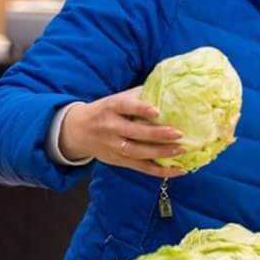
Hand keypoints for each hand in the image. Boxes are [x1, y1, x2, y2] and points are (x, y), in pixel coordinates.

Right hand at [59, 87, 186, 177]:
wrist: (78, 131)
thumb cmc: (105, 111)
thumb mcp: (116, 99)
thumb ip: (138, 95)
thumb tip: (168, 89)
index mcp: (111, 108)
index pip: (125, 107)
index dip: (140, 109)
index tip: (156, 111)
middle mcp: (111, 128)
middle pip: (135, 133)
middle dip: (157, 134)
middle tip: (178, 134)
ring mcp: (114, 146)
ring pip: (138, 152)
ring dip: (161, 153)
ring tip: (181, 150)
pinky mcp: (119, 161)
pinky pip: (141, 167)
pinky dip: (160, 171)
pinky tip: (178, 170)